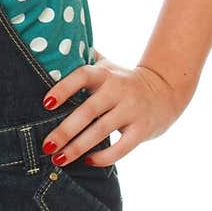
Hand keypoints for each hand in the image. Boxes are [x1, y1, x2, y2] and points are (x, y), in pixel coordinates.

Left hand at [41, 51, 193, 167]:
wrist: (165, 89)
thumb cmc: (124, 80)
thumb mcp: (107, 65)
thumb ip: (84, 59)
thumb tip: (52, 49)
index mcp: (105, 73)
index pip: (82, 76)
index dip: (64, 88)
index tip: (46, 104)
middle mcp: (118, 90)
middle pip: (88, 111)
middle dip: (65, 130)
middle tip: (46, 145)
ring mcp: (131, 110)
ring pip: (101, 131)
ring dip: (78, 148)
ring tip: (59, 159)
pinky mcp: (142, 130)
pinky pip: (122, 147)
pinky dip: (103, 157)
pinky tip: (87, 161)